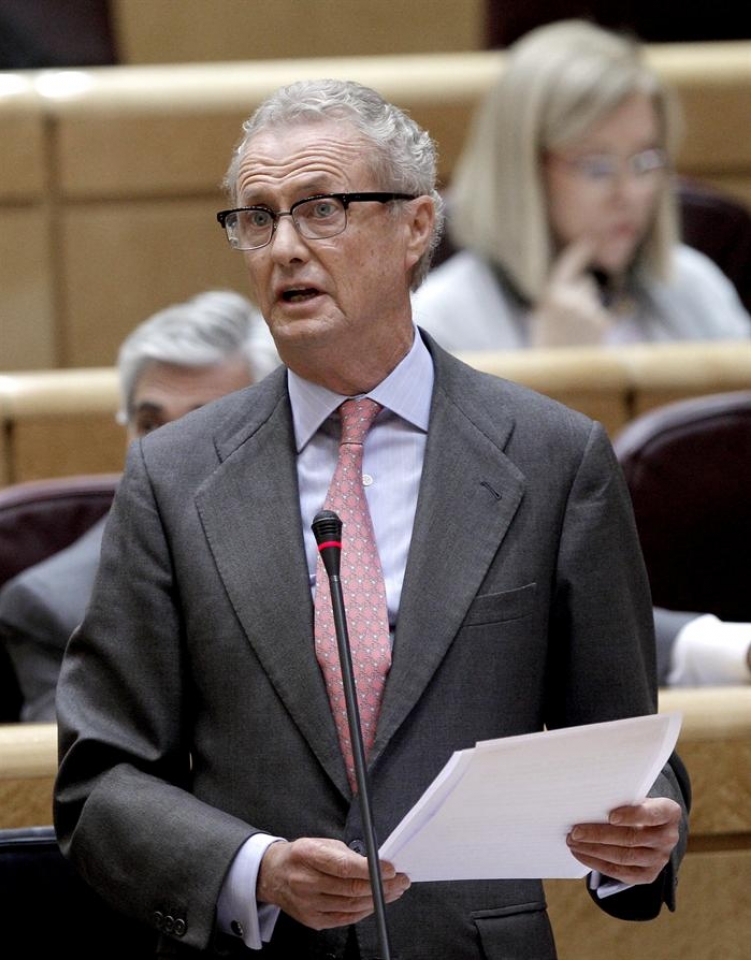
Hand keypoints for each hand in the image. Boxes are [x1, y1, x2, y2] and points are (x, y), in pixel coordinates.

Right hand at [257, 837, 410, 929]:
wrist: (274, 875)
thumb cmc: (301, 856)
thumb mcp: (321, 843)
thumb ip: (346, 854)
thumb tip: (375, 863)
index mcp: (307, 854)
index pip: (344, 866)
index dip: (370, 870)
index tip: (390, 868)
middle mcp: (305, 881)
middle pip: (351, 889)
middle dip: (382, 885)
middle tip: (400, 880)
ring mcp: (307, 904)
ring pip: (351, 906)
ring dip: (378, 900)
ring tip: (394, 891)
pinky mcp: (312, 920)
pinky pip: (345, 918)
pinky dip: (364, 911)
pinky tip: (375, 903)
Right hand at [530, 239, 613, 346]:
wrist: (556, 374)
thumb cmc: (546, 345)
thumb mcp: (542, 316)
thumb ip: (558, 297)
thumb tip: (580, 280)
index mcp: (552, 295)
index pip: (569, 264)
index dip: (581, 251)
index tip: (590, 241)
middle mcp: (570, 299)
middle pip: (586, 283)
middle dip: (582, 295)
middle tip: (570, 320)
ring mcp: (588, 310)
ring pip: (595, 299)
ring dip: (590, 310)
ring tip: (576, 332)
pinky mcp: (602, 323)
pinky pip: (604, 313)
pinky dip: (598, 323)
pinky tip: (587, 338)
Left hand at [566, 798, 681, 884]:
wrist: (653, 828)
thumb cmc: (636, 805)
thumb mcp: (635, 797)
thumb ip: (620, 799)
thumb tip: (587, 802)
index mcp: (668, 813)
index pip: (652, 814)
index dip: (632, 816)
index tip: (611, 816)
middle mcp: (668, 838)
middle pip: (631, 838)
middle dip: (599, 835)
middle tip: (575, 832)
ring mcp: (659, 859)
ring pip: (623, 857)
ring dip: (594, 850)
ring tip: (572, 842)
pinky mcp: (648, 875)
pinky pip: (620, 872)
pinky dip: (597, 863)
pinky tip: (581, 854)